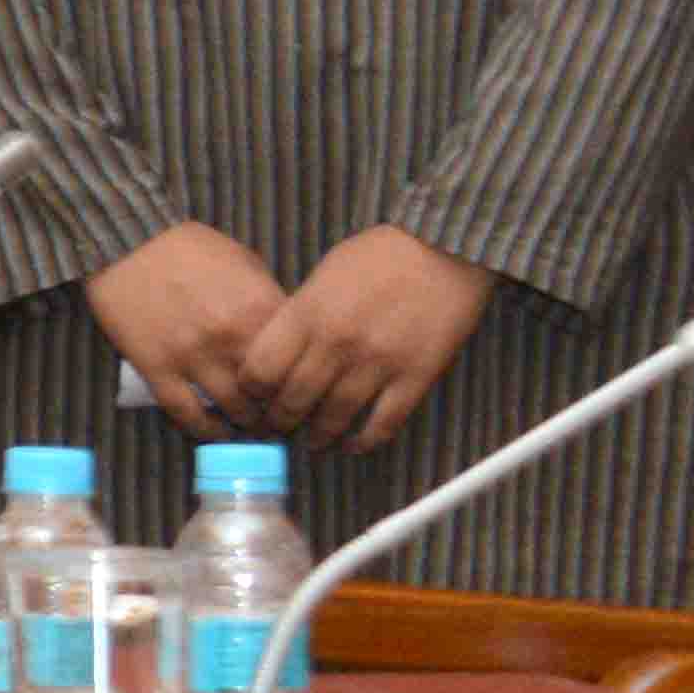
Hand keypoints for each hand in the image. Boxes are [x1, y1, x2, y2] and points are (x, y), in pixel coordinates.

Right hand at [84, 222, 290, 426]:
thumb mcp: (245, 263)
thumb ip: (268, 302)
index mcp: (260, 308)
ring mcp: (192, 356)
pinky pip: (186, 413)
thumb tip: (286, 337)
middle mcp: (231, 338)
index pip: (298, 363)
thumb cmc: (189, 247)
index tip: (305, 393)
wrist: (125, 240)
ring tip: (253, 428)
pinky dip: (206, 430)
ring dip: (248, 424)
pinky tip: (216, 433)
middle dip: (281, 410)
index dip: (305, 383)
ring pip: (234, 410)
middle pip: (272, 393)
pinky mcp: (156, 368)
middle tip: (283, 418)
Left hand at [247, 224, 493, 452]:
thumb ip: (298, 316)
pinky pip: (383, 424)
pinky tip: (354, 445)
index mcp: (306, 314)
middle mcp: (336, 343)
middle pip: (291, 402)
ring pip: (334, 419)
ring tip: (313, 441)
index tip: (253, 399)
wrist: (443, 247)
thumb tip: (277, 354)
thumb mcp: (322, 276)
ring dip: (319, 437)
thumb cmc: (379, 257)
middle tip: (277, 429)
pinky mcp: (416, 376)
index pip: (259, 371)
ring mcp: (377, 362)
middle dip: (278, 423)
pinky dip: (365, 442)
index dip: (250, 393)